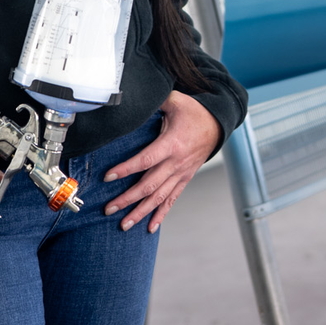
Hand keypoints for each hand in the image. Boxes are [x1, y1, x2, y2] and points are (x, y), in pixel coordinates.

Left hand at [103, 91, 220, 233]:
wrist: (217, 124)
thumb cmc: (193, 111)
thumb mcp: (175, 100)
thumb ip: (155, 100)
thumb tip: (133, 96)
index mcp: (172, 143)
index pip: (146, 160)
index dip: (126, 170)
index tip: (108, 177)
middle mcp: (176, 163)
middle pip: (149, 185)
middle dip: (127, 199)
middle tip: (108, 208)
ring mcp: (181, 173)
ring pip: (159, 198)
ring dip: (140, 212)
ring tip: (124, 225)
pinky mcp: (184, 179)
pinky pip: (171, 200)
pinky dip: (161, 215)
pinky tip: (150, 228)